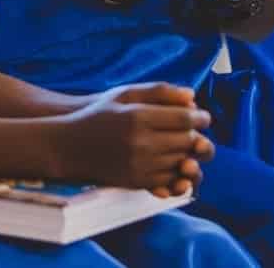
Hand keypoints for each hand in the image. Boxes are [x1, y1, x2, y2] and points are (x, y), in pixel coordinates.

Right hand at [54, 82, 212, 197]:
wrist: (70, 146)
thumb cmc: (100, 114)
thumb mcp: (125, 94)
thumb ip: (160, 91)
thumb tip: (192, 97)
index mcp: (137, 116)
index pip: (184, 119)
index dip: (199, 118)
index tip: (202, 116)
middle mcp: (139, 142)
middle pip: (186, 142)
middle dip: (196, 136)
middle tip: (195, 130)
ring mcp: (138, 165)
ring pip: (179, 162)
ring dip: (187, 154)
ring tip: (183, 144)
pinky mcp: (135, 181)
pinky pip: (168, 179)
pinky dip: (175, 171)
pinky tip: (171, 160)